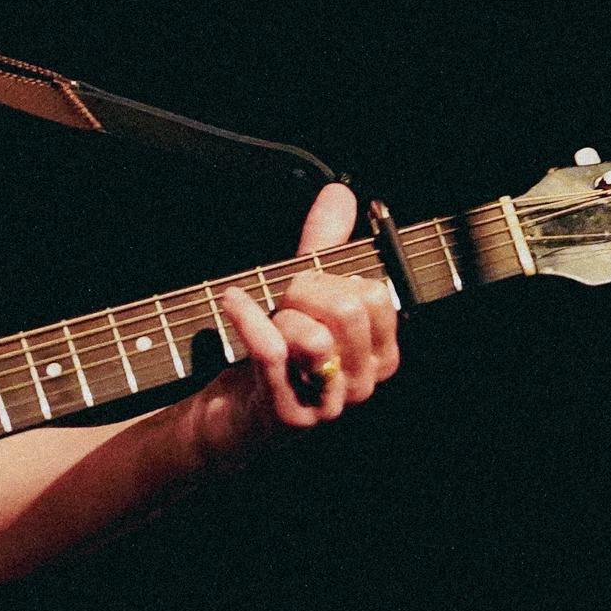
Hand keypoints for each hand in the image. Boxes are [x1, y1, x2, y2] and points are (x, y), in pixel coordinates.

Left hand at [185, 183, 402, 466]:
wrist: (229, 419)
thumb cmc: (273, 355)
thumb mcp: (302, 296)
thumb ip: (325, 245)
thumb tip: (340, 191)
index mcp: (380, 355)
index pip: (375, 295)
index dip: (332, 277)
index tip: (306, 288)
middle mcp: (364, 384)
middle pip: (348, 308)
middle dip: (305, 289)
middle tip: (282, 301)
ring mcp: (328, 405)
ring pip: (316, 335)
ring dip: (280, 315)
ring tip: (266, 319)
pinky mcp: (287, 416)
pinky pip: (272, 353)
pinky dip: (246, 317)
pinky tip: (230, 300)